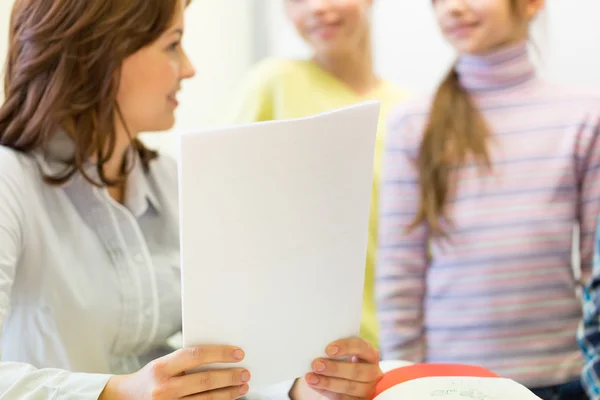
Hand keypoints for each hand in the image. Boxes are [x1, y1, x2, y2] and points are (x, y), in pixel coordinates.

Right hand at [99, 345, 250, 399]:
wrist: (125, 399)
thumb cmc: (150, 378)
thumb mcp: (162, 364)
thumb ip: (185, 361)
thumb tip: (219, 355)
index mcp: (161, 368)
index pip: (195, 356)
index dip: (219, 353)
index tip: (237, 353)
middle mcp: (164, 388)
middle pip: (204, 381)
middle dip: (229, 376)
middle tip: (245, 372)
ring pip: (206, 399)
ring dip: (228, 393)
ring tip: (242, 386)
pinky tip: (228, 399)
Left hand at [293, 338, 382, 399]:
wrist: (344, 377)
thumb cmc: (342, 359)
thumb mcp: (342, 352)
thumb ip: (336, 349)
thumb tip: (317, 346)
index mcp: (370, 354)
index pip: (361, 347)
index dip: (346, 347)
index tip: (328, 349)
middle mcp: (373, 372)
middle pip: (357, 370)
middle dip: (335, 368)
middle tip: (316, 365)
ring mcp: (368, 388)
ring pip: (350, 387)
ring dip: (328, 382)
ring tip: (311, 378)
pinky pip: (344, 398)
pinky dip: (327, 391)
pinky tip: (315, 385)